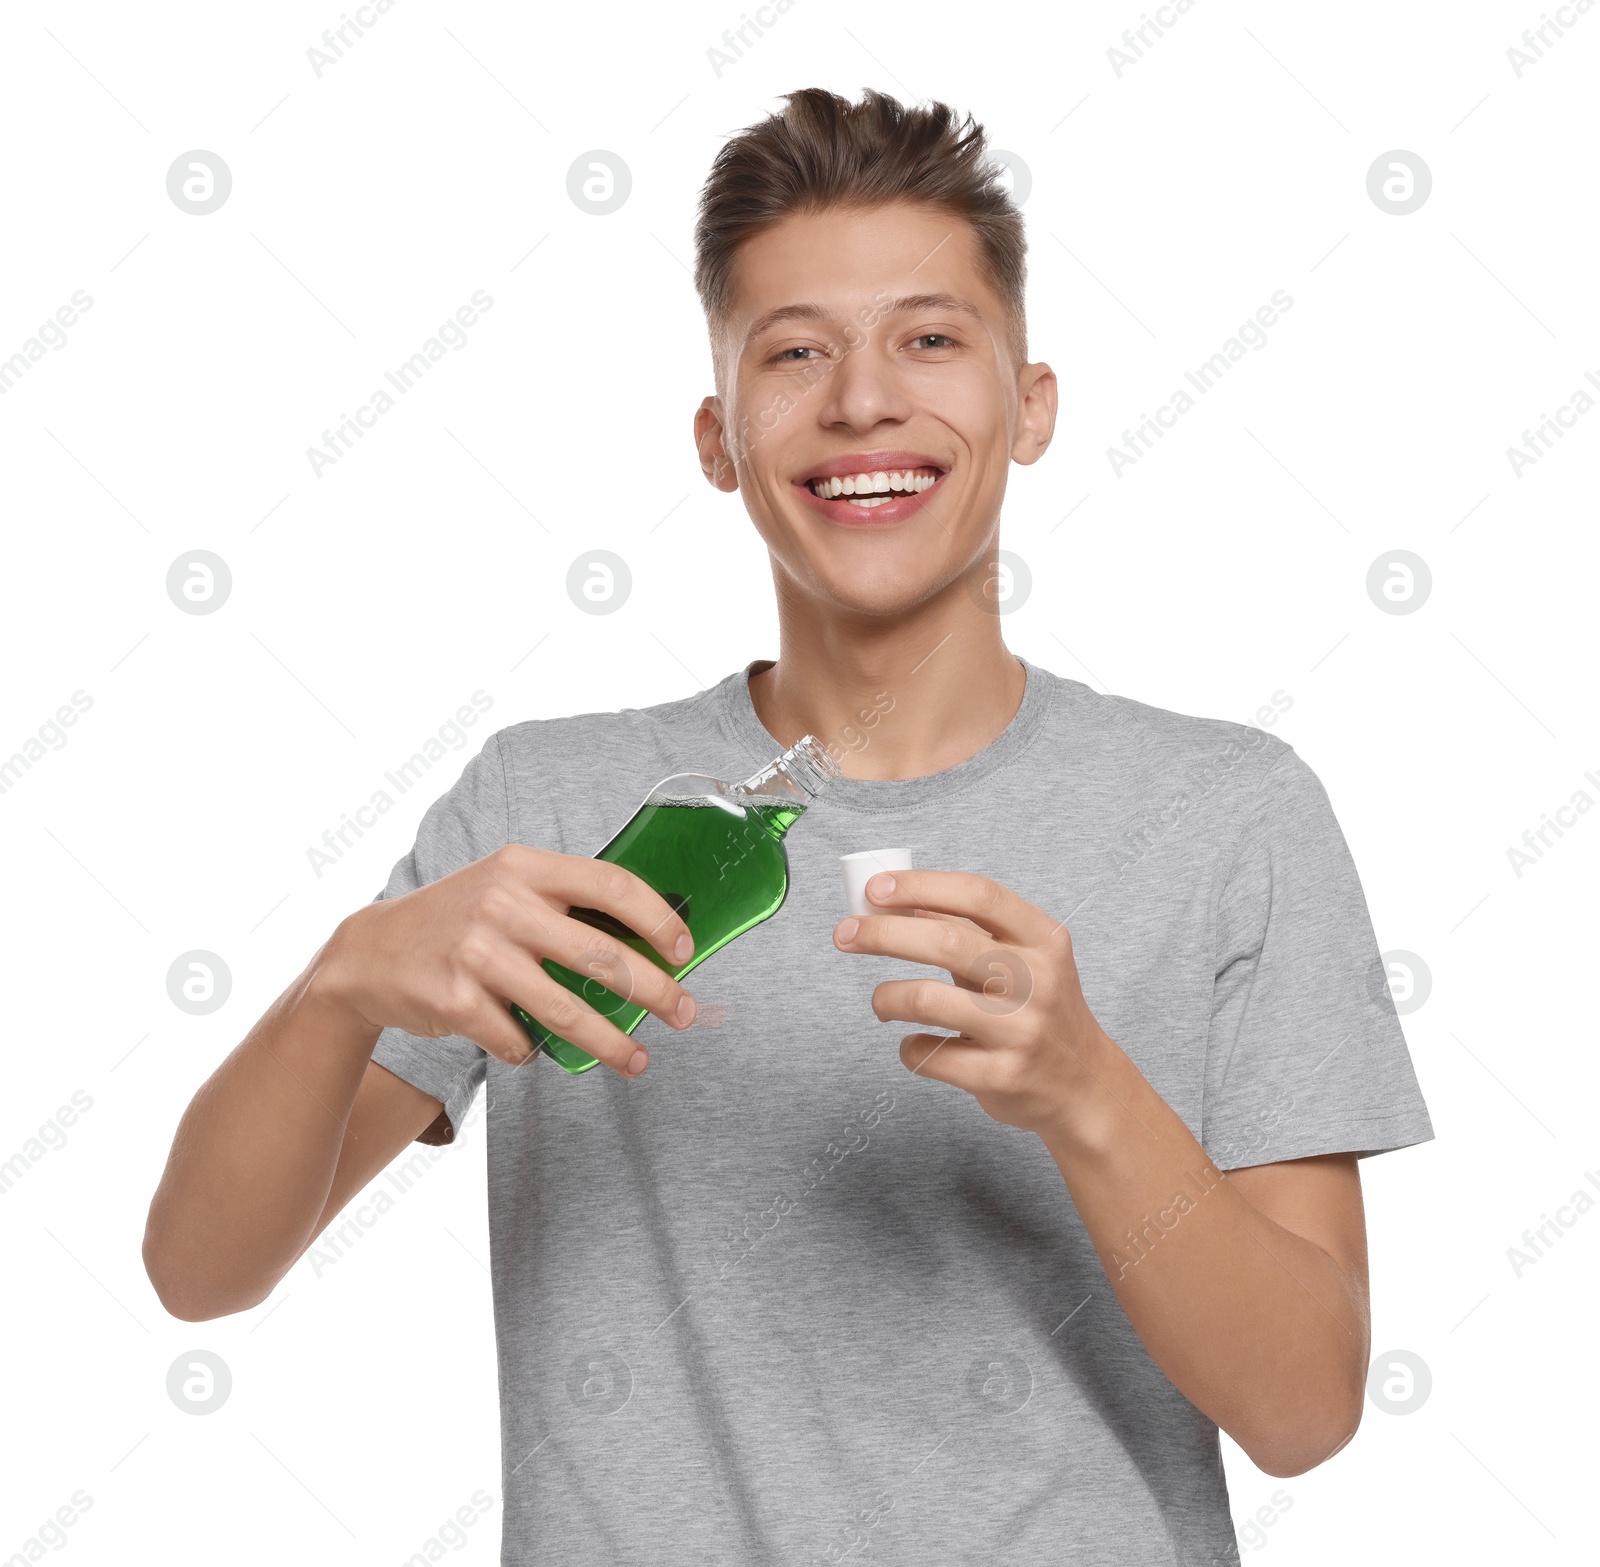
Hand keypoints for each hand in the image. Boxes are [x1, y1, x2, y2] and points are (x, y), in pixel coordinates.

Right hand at [318, 844, 697, 1076]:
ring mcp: (478, 954)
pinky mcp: (457, 1002)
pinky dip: (535, 1050)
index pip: (611, 885)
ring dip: (611, 1042)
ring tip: (638, 1060)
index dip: (657, 920)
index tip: (685, 951)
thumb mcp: (505, 885)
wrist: (369, 953)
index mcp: (525, 867)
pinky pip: (519, 1040)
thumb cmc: (460, 919)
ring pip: (567, 1010)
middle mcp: (503, 904)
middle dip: (655, 992)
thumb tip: (649, 937)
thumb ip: (563, 899)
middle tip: (684, 1014)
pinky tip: (537, 1047)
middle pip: (602, 956)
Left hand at [832, 869, 1111, 1136]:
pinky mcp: (1001, 1077)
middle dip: (882, 934)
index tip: (875, 889)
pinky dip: (909, 1047)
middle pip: (946, 941)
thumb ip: (968, 929)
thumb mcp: (1022, 958)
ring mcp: (1021, 1031)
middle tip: (844, 935)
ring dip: (886, 997)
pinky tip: (915, 1043)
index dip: (920, 885)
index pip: (978, 894)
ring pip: (928, 999)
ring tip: (881, 1002)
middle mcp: (1038, 981)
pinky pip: (929, 1055)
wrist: (1084, 1086)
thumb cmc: (1037, 1008)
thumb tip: (895, 900)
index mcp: (1044, 939)